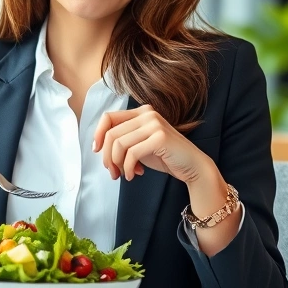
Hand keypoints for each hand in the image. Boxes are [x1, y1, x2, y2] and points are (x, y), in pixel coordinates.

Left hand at [93, 104, 214, 184]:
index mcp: (141, 112)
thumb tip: (100, 147)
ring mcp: (154, 124)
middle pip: (112, 134)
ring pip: (119, 144)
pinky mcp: (159, 137)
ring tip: (122, 175)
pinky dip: (128, 168)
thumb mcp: (140, 144)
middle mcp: (147, 114)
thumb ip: (124, 140)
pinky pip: (132, 153)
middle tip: (112, 172)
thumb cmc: (165, 156)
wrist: (191, 165)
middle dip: (107, 157)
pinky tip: (133, 175)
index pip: (109, 117)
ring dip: (117, 164)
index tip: (96, 150)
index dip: (98, 134)